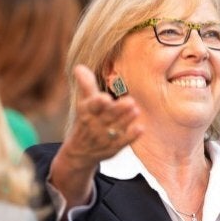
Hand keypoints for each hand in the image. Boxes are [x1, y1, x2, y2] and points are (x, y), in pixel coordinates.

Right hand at [49, 65, 141, 206]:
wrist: (79, 153)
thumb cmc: (85, 122)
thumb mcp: (83, 104)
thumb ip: (86, 85)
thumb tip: (79, 66)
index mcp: (87, 113)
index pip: (91, 107)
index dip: (97, 103)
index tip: (104, 98)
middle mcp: (95, 126)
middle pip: (107, 117)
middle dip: (117, 110)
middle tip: (130, 101)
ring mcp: (104, 138)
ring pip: (116, 128)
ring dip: (126, 120)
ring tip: (135, 110)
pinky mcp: (113, 148)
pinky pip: (123, 142)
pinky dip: (131, 136)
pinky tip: (140, 129)